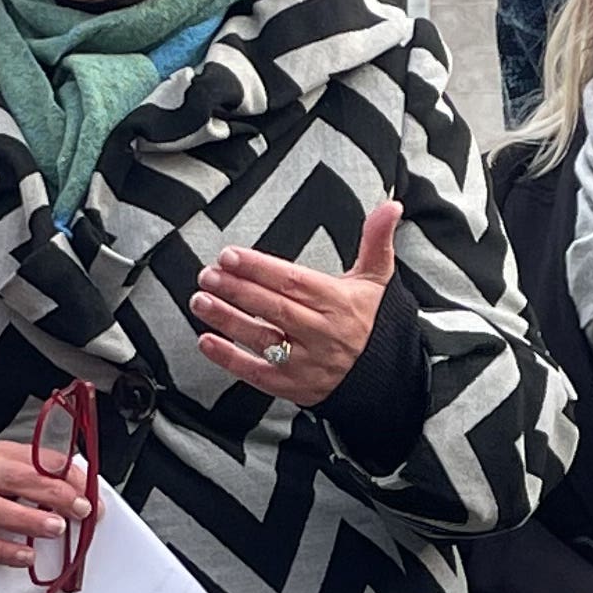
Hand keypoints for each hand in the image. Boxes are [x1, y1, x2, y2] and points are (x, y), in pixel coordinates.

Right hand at [0, 438, 90, 572]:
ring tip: (56, 529)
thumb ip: (41, 481)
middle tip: (80, 509)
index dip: (68, 476)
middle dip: (54, 493)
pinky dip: (5, 550)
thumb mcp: (8, 477)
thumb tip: (82, 494)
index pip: (39, 459)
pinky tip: (26, 556)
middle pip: (18, 478)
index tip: (89, 494)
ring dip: (30, 520)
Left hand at [192, 201, 396, 407]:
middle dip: (237, 289)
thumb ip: (376, 240)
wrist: (386, 378)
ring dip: (227, 319)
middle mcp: (323, 333)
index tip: (230, 255)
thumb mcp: (377, 279)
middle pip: (274, 308)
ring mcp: (307, 362)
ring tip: (201, 300)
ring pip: (262, 338)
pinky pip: (257, 373)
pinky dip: (229, 358)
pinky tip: (207, 341)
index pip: (294, 282)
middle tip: (208, 274)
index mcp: (339, 303)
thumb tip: (391, 206)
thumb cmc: (372, 322)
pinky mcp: (294, 386)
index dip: (259, 268)